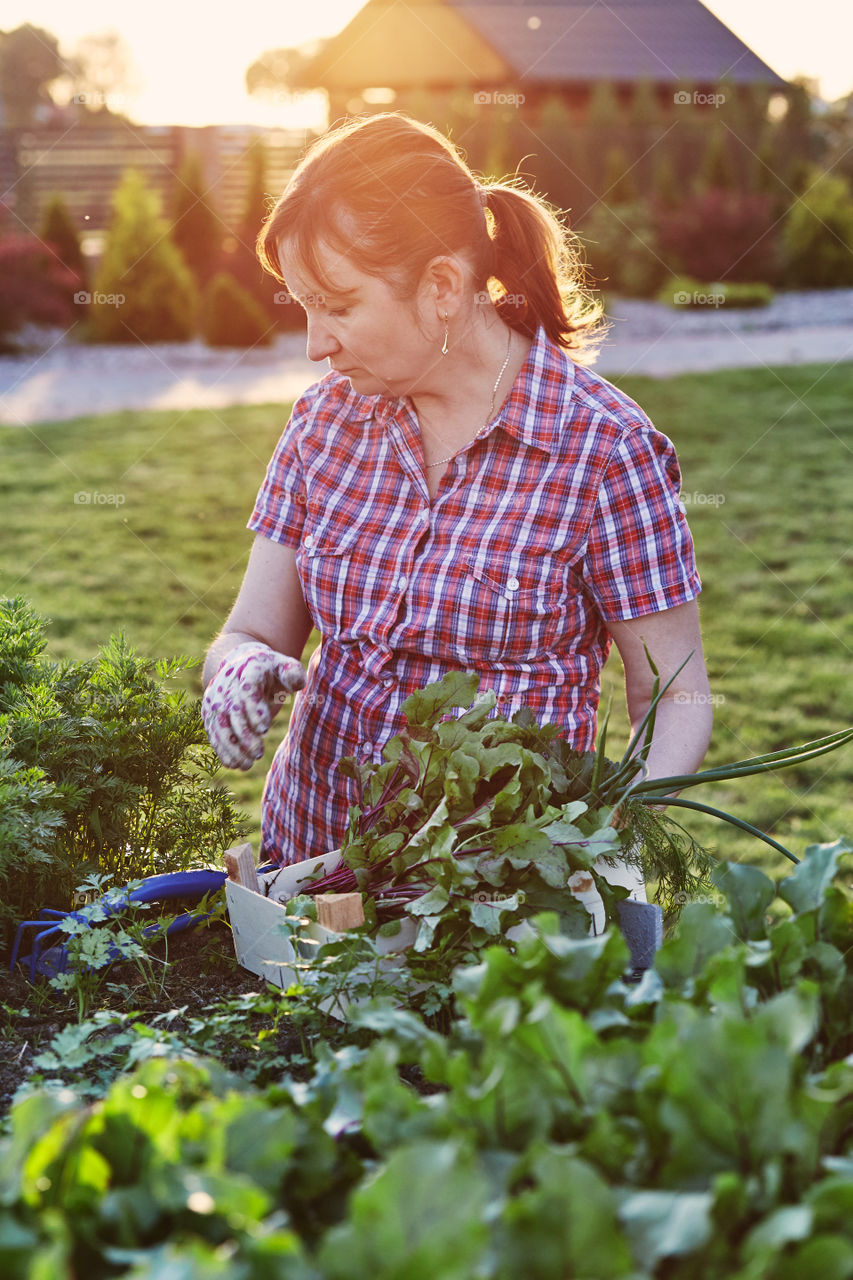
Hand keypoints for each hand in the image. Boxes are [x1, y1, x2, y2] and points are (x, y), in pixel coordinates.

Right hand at [202, 641, 305, 769]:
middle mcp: (227, 684)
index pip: (248, 689)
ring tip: (247, 764)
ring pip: (219, 725)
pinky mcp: (209, 712)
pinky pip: (213, 733)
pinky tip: (235, 764)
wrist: (241, 664)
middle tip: (258, 753)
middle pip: (232, 711)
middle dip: (244, 735)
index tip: (265, 729)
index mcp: (248, 669)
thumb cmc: (270, 671)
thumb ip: (293, 673)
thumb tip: (296, 683)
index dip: (254, 709)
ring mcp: (215, 698)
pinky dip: (222, 750)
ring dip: (231, 747)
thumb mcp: (285, 666)